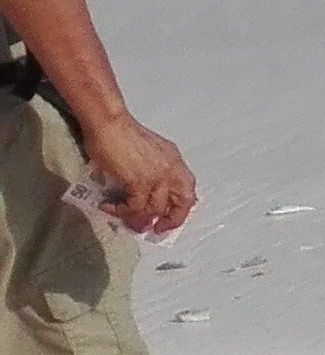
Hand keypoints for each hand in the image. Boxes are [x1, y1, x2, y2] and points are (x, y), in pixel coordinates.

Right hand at [77, 115, 193, 237]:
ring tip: (121, 217)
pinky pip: (134, 207)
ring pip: (155, 209)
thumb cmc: (121, 136)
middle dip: (170, 221)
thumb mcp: (146, 154)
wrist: (109, 125)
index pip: (188, 190)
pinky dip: (120, 211)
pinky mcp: (140, 181)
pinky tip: (107, 206)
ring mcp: (158, 175)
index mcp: (175, 161)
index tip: (166, 219)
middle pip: (183, 202)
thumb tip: (142, 197)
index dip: (180, 208)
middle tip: (151, 229)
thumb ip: (150, 172)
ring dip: (136, 218)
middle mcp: (172, 168)